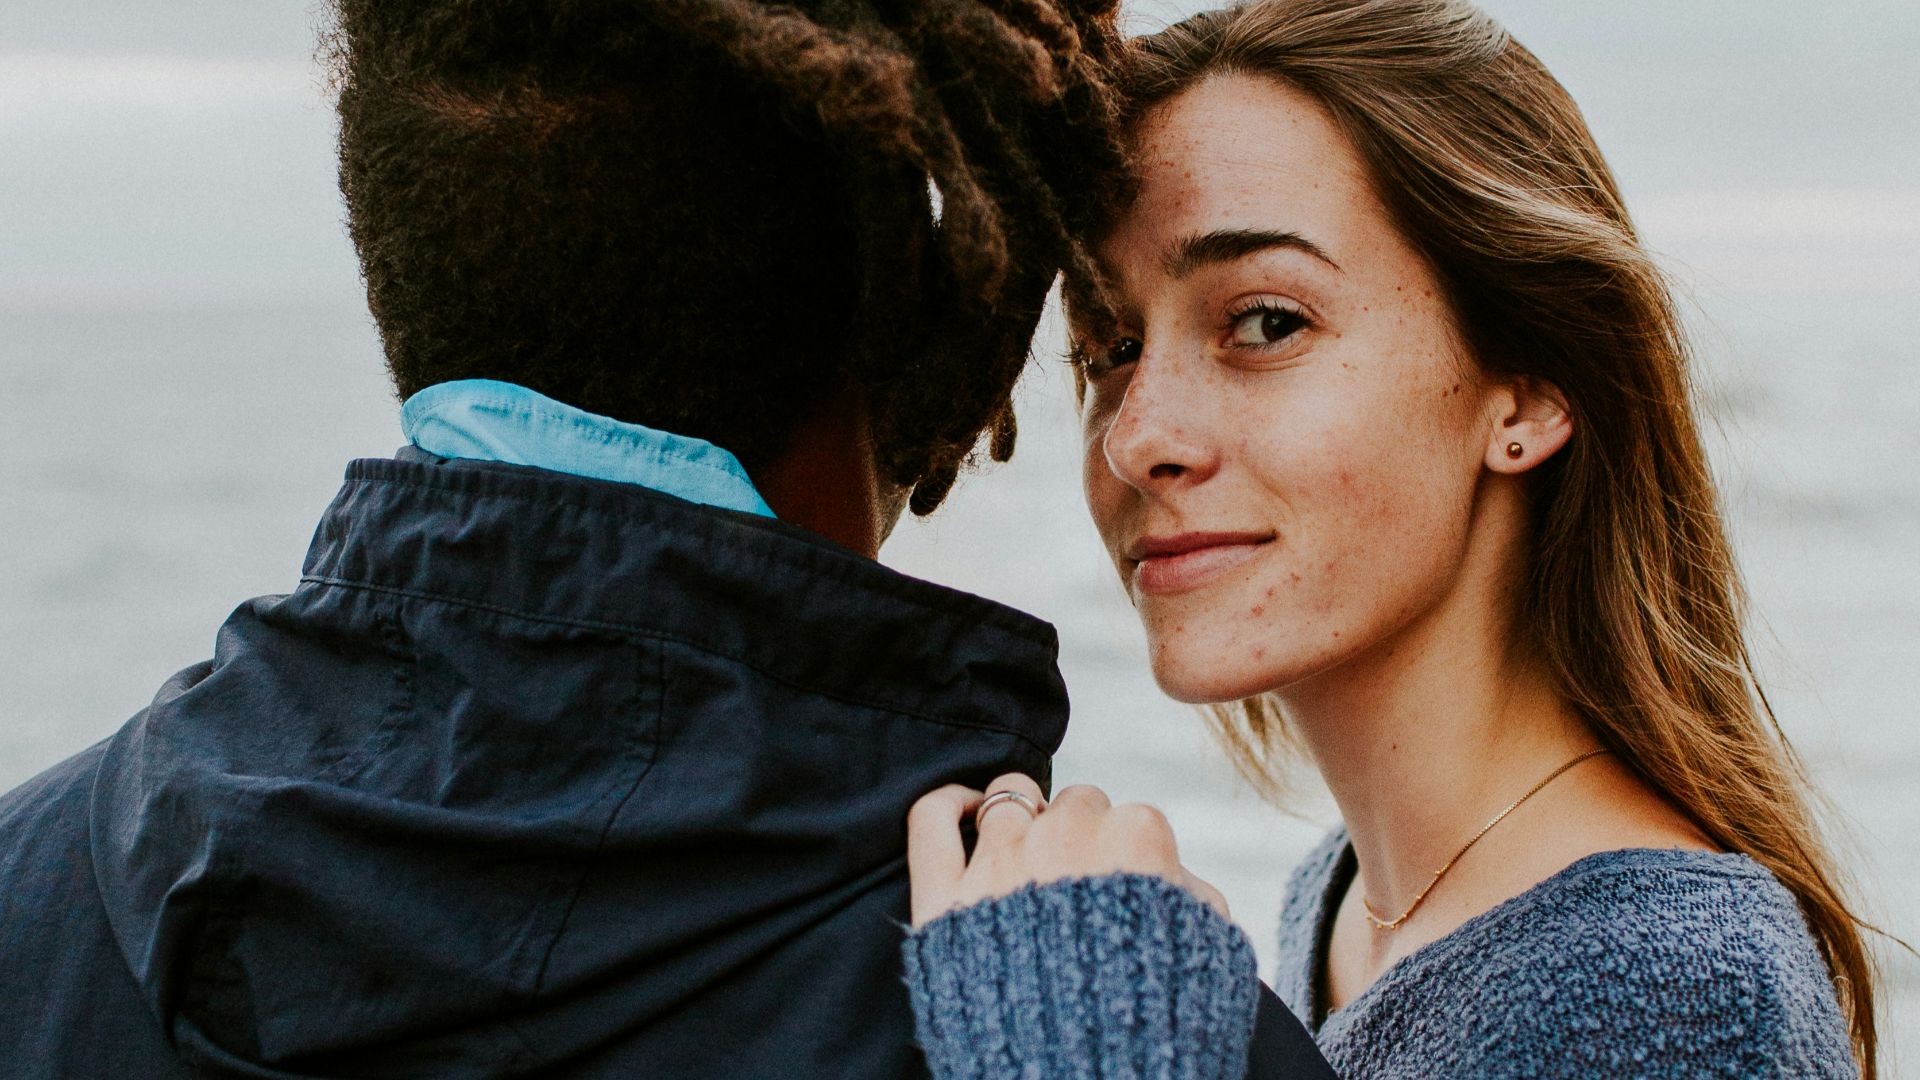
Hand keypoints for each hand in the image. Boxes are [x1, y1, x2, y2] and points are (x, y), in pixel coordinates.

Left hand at [906, 772, 1230, 926]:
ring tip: (1026, 852)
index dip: (1127, 855)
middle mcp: (1065, 837)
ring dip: (1021, 819)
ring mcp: (999, 863)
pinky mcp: (944, 898)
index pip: (1130, 819)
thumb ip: (1196, 898)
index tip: (1124, 888)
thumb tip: (1174, 875)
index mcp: (1136, 840)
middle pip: (1072, 805)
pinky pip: (930, 817)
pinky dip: (947, 804)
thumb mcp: (1214, 957)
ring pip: (1007, 798)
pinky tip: (965, 810)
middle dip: (1079, 836)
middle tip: (1079, 885)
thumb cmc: (1157, 1027)